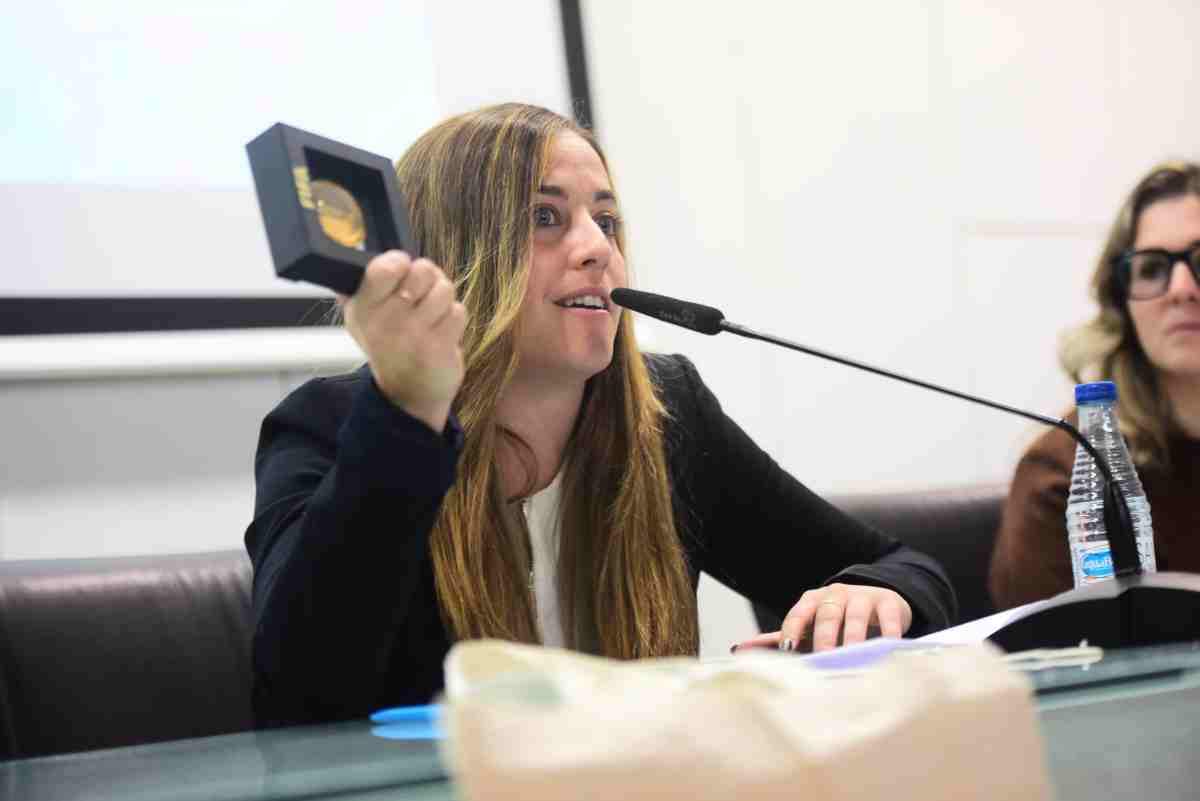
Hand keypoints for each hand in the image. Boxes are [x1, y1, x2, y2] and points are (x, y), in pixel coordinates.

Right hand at [339, 251, 467, 431]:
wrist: (407, 394)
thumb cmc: (389, 343)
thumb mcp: (364, 315)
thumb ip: (366, 282)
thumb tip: (373, 251)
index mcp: (362, 306)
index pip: (386, 266)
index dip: (401, 262)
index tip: (401, 272)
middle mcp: (385, 320)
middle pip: (423, 270)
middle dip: (429, 278)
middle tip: (421, 296)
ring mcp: (413, 335)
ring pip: (445, 289)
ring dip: (444, 300)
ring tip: (432, 316)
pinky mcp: (439, 348)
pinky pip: (459, 312)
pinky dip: (455, 320)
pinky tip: (441, 333)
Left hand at [730, 583, 911, 653]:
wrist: (877, 601)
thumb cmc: (834, 622)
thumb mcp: (808, 629)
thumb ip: (776, 639)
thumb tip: (737, 649)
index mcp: (811, 601)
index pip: (797, 614)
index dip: (792, 631)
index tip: (787, 651)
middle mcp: (835, 595)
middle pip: (827, 614)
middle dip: (824, 637)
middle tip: (824, 659)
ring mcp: (863, 597)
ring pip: (856, 616)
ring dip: (854, 637)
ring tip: (854, 657)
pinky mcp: (889, 603)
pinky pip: (889, 617)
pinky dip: (889, 633)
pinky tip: (888, 649)